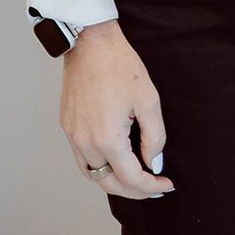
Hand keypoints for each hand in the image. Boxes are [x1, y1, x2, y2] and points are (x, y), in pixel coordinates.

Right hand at [59, 20, 174, 200]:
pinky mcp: (67, 126)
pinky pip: (82, 159)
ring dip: (114, 182)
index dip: (151, 186)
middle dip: (134, 191)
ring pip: (92, 175)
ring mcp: (72, 136)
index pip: (131, 178)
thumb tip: (153, 162)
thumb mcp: (148, 100)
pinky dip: (98, 168)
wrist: (90, 43)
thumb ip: (154, 136)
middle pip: (109, 184)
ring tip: (135, 180)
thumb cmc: (120, 66)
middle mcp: (85, 143)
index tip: (167, 185)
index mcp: (107, 139)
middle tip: (153, 188)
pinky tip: (113, 162)